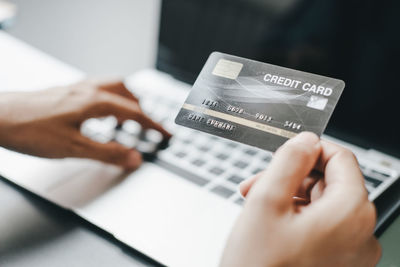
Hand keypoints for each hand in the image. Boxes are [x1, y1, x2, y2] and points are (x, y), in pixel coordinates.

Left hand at [0, 79, 170, 168]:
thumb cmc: (30, 130)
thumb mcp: (74, 148)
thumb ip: (108, 153)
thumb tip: (135, 158)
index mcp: (95, 102)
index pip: (135, 113)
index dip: (154, 125)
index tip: (166, 133)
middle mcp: (89, 90)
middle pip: (127, 93)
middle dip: (142, 109)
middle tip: (148, 126)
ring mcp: (77, 88)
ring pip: (113, 87)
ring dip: (127, 101)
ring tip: (129, 118)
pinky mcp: (66, 91)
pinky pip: (98, 89)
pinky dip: (111, 99)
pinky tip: (101, 112)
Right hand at [220, 132, 380, 266]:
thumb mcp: (266, 203)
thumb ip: (288, 162)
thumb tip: (305, 140)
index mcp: (350, 213)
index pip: (340, 158)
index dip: (308, 151)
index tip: (283, 156)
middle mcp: (361, 234)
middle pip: (330, 182)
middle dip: (291, 178)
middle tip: (259, 185)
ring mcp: (352, 253)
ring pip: (322, 204)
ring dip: (289, 198)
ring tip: (258, 206)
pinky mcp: (339, 263)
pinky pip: (323, 227)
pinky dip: (296, 219)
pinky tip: (270, 224)